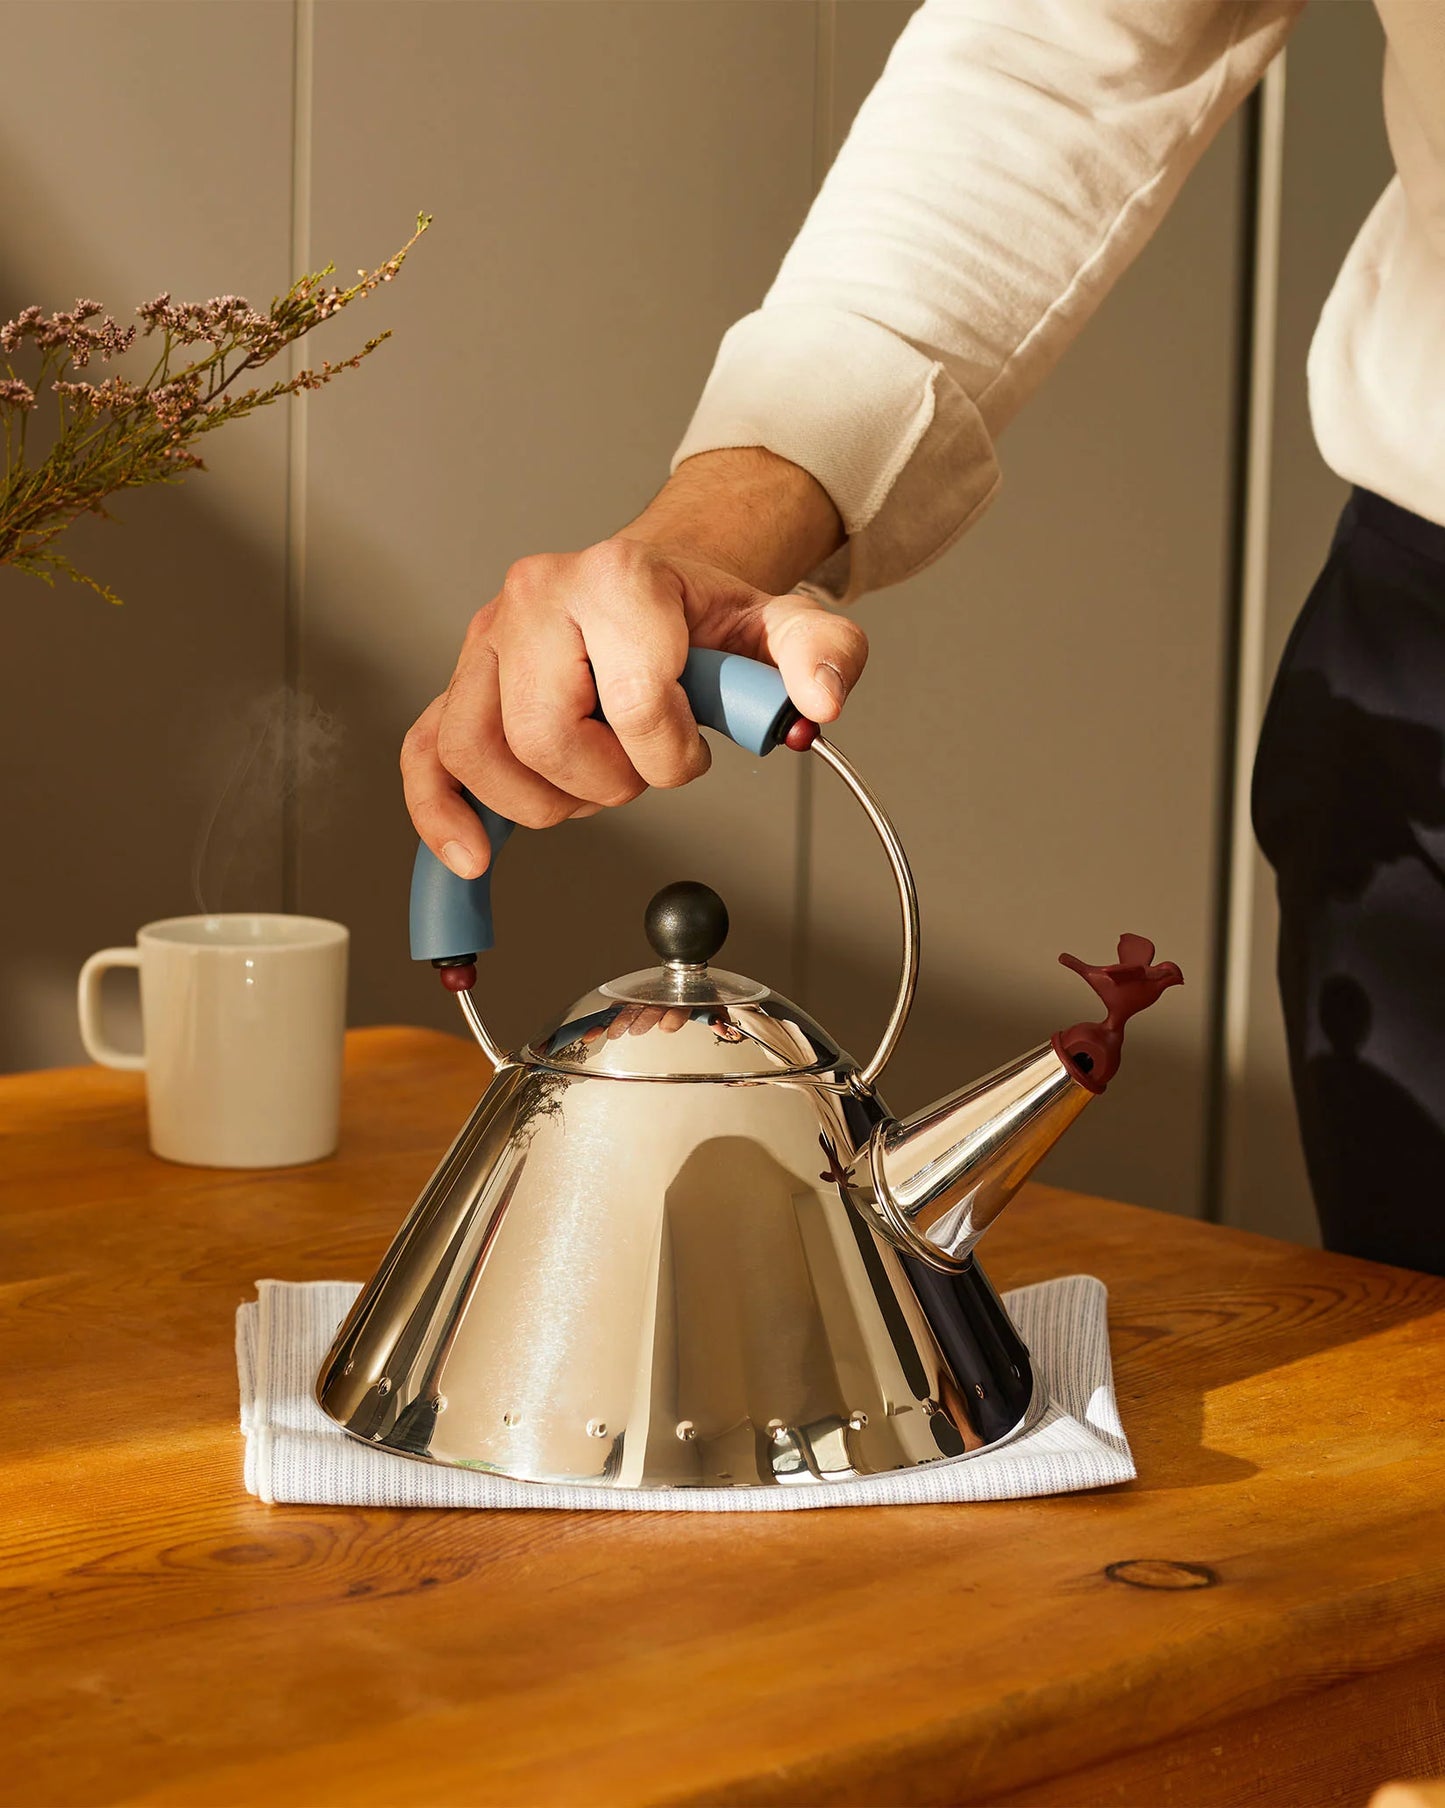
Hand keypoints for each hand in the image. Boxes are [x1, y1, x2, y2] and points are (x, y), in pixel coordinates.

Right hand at [401, 449, 862, 877]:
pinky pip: (426, 753)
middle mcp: (537, 599)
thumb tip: (818, 703)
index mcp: (617, 577)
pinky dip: (440, 813)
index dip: (669, 754)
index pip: (632, 701)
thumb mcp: (784, 624)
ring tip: (589, 782)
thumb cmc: (706, 615)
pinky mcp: (461, 682)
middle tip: (637, 770)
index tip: (690, 748)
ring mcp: (488, 640)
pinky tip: (469, 858)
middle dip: (603, 782)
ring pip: (475, 752)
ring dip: (540, 801)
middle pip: (543, 736)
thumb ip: (823, 654)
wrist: (658, 587)